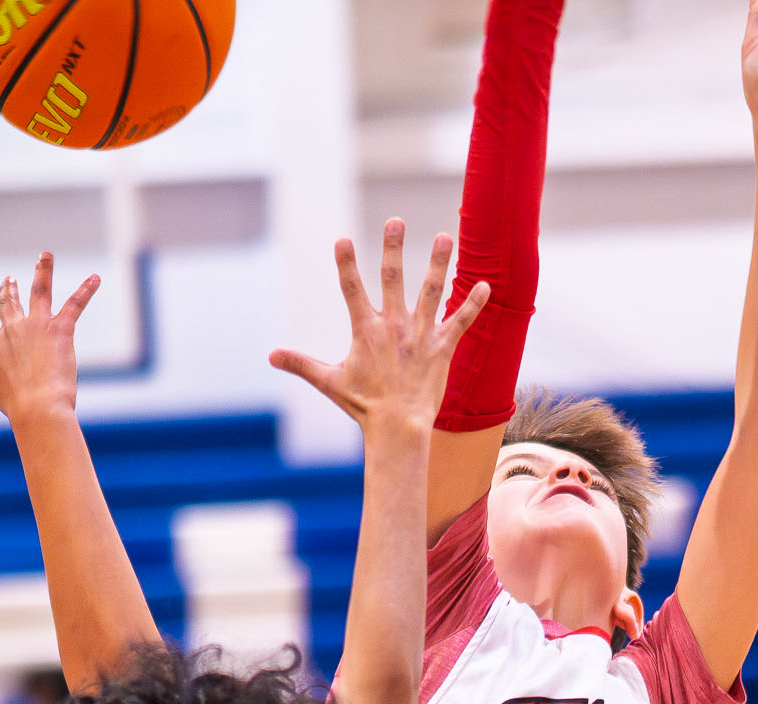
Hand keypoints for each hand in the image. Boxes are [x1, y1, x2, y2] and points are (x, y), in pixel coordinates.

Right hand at [0, 251, 100, 426]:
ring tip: (45, 256)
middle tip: (8, 280)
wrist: (39, 408)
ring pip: (39, 291)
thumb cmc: (17, 405)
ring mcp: (36, 326)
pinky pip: (74, 304)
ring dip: (42, 271)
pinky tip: (96, 279)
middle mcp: (12, 330)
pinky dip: (86, 290)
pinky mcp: (59, 330)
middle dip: (7, 290)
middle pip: (8, 303)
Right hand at [269, 220, 488, 434]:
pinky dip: (474, 304)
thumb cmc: (363, 406)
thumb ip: (301, 364)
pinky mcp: (441, 349)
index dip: (346, 265)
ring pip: (431, 292)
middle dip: (393, 248)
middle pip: (393, 279)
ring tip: (445, 236)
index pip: (351, 290)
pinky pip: (461, 322)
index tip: (342, 240)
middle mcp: (394, 327)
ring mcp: (420, 336)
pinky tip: (486, 284)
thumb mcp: (329, 381)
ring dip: (438, 263)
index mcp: (366, 331)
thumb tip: (271, 356)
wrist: (397, 429)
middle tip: (395, 220)